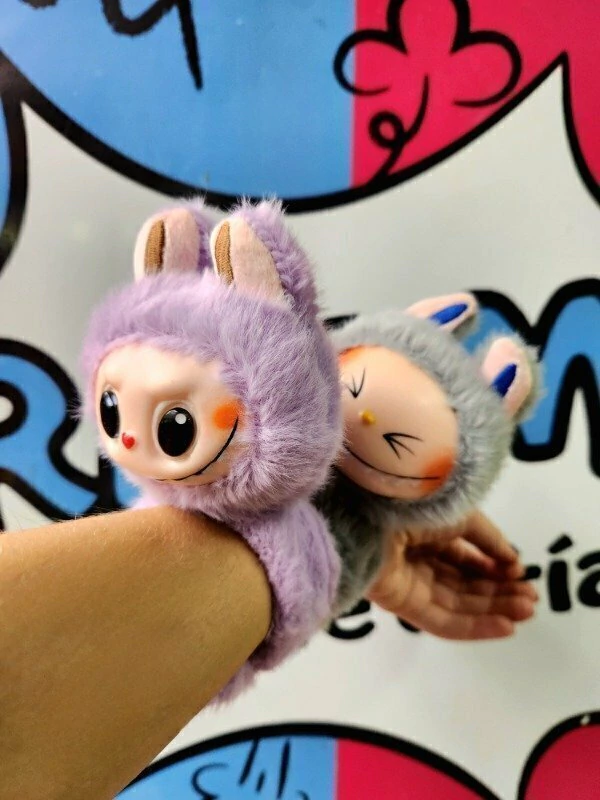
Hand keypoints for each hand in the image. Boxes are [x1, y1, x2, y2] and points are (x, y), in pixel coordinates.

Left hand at [367, 511, 537, 639]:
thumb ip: (488, 540)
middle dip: (499, 593)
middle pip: (463, 585)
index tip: (523, 575)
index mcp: (426, 533)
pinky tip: (506, 627)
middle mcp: (417, 560)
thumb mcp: (461, 514)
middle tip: (532, 600)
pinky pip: (442, 622)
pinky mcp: (402, 605)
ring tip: (527, 611)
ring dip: (494, 610)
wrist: (373, 512)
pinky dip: (475, 627)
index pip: (464, 558)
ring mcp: (408, 584)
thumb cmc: (415, 503)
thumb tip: (513, 561)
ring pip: (457, 605)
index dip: (494, 568)